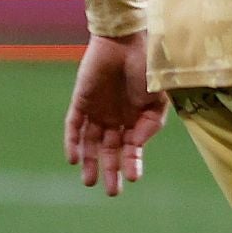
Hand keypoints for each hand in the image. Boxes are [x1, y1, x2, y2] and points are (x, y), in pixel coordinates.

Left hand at [64, 31, 168, 195]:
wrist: (128, 40)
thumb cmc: (149, 67)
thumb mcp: (158, 99)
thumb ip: (150, 124)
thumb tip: (136, 144)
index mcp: (137, 118)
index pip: (132, 147)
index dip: (132, 162)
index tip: (134, 178)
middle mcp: (116, 117)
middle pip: (110, 149)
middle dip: (111, 170)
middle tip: (111, 192)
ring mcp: (97, 110)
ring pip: (91, 142)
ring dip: (89, 161)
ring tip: (89, 182)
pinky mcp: (81, 101)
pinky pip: (74, 126)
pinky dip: (73, 142)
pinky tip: (74, 159)